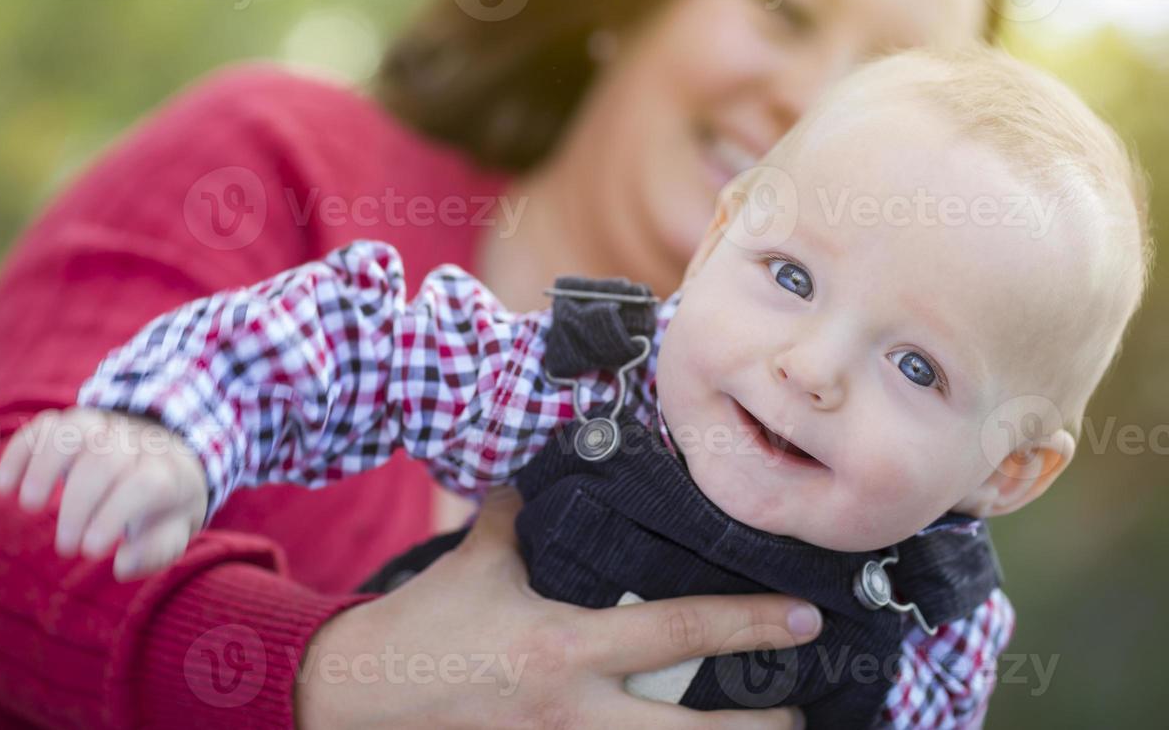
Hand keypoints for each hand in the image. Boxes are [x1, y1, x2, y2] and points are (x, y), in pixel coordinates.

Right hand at [0, 408, 208, 580]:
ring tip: (30, 506)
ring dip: (45, 466)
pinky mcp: (72, 425)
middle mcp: (135, 442)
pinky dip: (19, 452)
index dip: (114, 515)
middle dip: (79, 503)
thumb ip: (156, 549)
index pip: (145, 484)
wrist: (166, 455)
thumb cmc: (163, 504)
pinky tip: (5, 487)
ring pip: (73, 430)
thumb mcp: (174, 529)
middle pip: (105, 458)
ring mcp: (102, 427)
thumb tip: (123, 565)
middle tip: (65, 547)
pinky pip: (43, 426)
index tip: (90, 551)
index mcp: (166, 471)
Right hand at [297, 487, 817, 728]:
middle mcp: (576, 711)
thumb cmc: (426, 626)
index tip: (805, 616)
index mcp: (565, 647)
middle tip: (807, 709)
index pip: (678, 632)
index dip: (748, 624)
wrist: (361, 697)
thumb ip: (522, 516)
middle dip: (760, 726)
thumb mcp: (478, 563)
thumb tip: (550, 464)